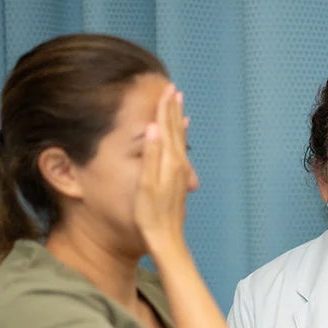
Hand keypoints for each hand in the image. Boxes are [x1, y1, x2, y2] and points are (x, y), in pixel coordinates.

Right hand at [134, 83, 196, 249]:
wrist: (166, 239)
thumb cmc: (150, 215)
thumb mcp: (145, 184)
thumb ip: (150, 155)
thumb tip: (152, 127)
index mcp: (170, 162)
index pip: (166, 128)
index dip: (164, 108)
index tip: (166, 89)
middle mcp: (179, 164)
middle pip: (175, 130)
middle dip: (172, 109)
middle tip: (173, 89)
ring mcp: (181, 172)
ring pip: (179, 138)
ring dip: (177, 119)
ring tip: (178, 103)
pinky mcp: (180, 179)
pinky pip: (181, 149)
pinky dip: (180, 136)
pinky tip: (182, 133)